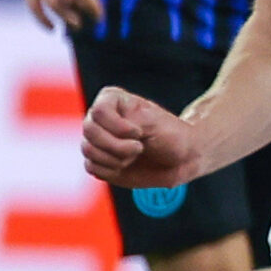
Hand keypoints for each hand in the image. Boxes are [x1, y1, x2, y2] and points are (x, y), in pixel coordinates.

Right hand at [80, 86, 199, 188]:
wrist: (182, 159)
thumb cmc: (172, 135)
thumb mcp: (152, 123)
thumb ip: (122, 124)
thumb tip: (92, 137)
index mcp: (112, 100)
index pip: (98, 111)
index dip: (117, 127)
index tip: (139, 132)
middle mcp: (100, 119)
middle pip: (89, 131)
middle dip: (116, 146)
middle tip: (139, 149)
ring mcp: (98, 140)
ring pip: (88, 150)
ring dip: (115, 159)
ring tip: (135, 156)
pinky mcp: (99, 161)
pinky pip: (91, 167)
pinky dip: (111, 170)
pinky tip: (127, 166)